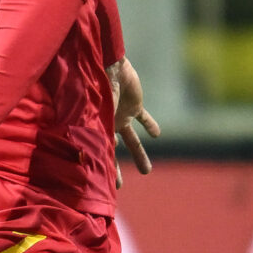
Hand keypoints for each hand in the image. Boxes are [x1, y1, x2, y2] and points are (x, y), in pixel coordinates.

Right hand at [109, 57, 160, 180]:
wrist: (108, 66)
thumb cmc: (97, 89)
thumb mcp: (96, 116)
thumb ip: (98, 137)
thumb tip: (97, 160)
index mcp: (98, 128)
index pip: (101, 153)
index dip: (104, 169)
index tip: (107, 186)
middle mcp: (109, 125)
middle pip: (115, 152)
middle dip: (116, 168)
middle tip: (118, 185)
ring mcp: (123, 116)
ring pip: (133, 141)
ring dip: (140, 155)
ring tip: (147, 171)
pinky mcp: (136, 106)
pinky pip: (144, 119)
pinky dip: (150, 126)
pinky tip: (156, 135)